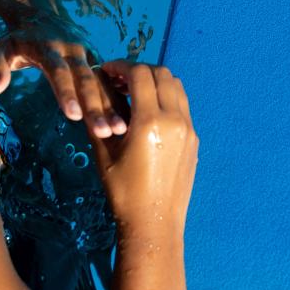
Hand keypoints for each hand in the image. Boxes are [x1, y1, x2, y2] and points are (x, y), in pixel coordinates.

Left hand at [0, 19, 128, 138]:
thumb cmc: (18, 39)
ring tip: (120, 129)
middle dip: (95, 106)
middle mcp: (73, 51)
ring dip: (111, 105)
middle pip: (85, 80)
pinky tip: (127, 120)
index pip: (58, 71)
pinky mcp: (96, 61)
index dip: (66, 93)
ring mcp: (88, 55)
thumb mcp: (0, 47)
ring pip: (102, 82)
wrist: (41, 14)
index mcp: (49, 48)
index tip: (73, 116)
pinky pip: (109, 81)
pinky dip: (117, 99)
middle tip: (104, 131)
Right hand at [88, 61, 197, 232]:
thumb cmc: (123, 191)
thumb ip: (101, 118)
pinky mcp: (194, 139)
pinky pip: (182, 105)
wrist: (154, 223)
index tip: (106, 71)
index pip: (140, 75)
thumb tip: (94, 92)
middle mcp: (174, 120)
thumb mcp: (104, 153)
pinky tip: (149, 111)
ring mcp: (189, 129)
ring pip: (177, 86)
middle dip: (139, 70)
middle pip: (162, 74)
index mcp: (150, 122)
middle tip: (119, 80)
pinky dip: (167, 97)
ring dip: (156, 81)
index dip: (121, 67)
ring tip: (135, 92)